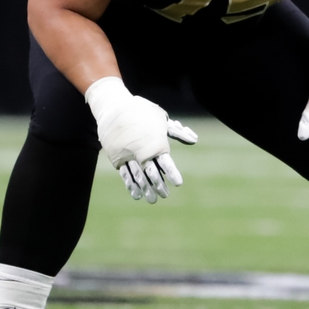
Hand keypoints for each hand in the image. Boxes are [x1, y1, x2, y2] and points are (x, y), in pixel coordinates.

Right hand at [86, 78, 197, 202]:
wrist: (114, 107)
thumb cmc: (142, 112)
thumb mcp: (161, 118)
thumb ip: (177, 131)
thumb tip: (194, 140)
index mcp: (154, 142)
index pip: (165, 161)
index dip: (172, 172)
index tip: (178, 183)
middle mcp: (141, 151)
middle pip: (151, 172)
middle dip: (158, 185)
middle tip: (165, 195)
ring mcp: (128, 155)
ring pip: (138, 176)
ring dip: (145, 189)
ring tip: (152, 200)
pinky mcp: (117, 157)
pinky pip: (125, 174)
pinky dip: (131, 185)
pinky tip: (136, 194)